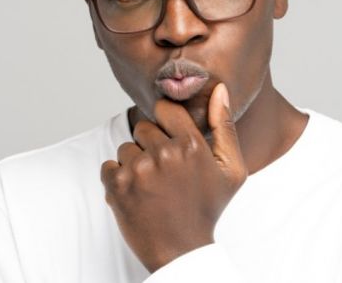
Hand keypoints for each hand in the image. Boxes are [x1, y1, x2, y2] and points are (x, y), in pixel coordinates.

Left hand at [100, 83, 247, 272]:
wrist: (182, 252)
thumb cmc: (207, 209)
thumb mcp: (232, 170)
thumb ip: (225, 126)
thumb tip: (219, 89)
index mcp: (191, 144)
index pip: (164, 108)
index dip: (165, 123)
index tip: (169, 140)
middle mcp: (164, 152)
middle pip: (143, 128)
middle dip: (150, 146)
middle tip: (164, 172)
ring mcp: (139, 168)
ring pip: (125, 147)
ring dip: (134, 164)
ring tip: (152, 187)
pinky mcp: (117, 184)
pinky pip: (108, 165)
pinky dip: (117, 179)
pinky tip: (136, 195)